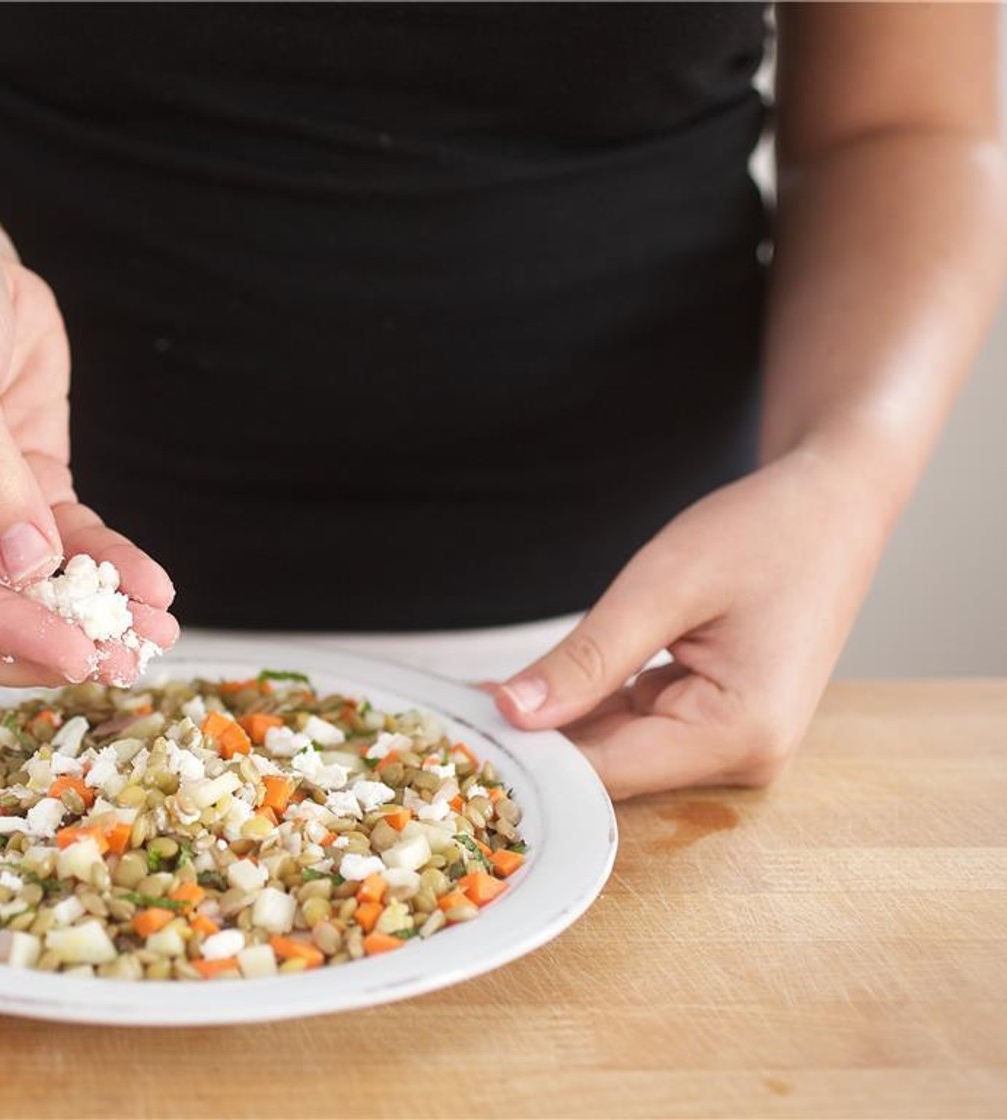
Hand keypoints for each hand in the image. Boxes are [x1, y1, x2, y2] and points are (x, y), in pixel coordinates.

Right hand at [0, 193, 177, 685]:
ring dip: (91, 621)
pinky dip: (111, 571)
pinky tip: (155, 588)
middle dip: (48, 646)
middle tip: (121, 667)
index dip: (1, 630)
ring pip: (29, 594)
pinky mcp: (24, 493)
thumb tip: (25, 561)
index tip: (71, 654)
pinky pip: (71, 548)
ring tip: (155, 640)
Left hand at [493, 449, 885, 798]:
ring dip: (555, 724)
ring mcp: (734, 745)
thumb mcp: (663, 587)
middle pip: (610, 768)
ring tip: (476, 702)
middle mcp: (744, 757)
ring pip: (616, 750)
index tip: (457, 738)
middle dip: (535, 741)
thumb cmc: (765, 532)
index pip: (606, 772)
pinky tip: (531, 691)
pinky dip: (586, 707)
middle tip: (451, 716)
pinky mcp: (718, 724)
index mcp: (739, 734)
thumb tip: (513, 715)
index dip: (528, 756)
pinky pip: (635, 727)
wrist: (835, 503)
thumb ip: (587, 658)